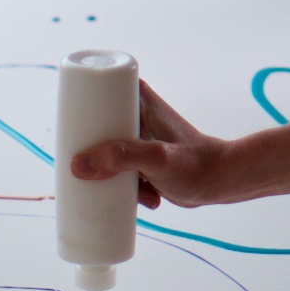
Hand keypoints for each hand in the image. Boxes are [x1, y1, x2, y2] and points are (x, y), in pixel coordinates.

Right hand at [71, 82, 239, 209]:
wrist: (221, 182)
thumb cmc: (195, 164)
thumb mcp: (157, 159)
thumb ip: (122, 158)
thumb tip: (78, 165)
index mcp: (137, 98)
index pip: (94, 91)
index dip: (75, 111)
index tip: (67, 140)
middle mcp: (135, 113)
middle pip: (92, 128)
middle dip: (88, 157)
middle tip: (93, 180)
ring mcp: (137, 137)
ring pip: (103, 153)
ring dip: (108, 176)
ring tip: (137, 191)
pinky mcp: (141, 158)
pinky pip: (118, 170)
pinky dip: (124, 187)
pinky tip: (146, 199)